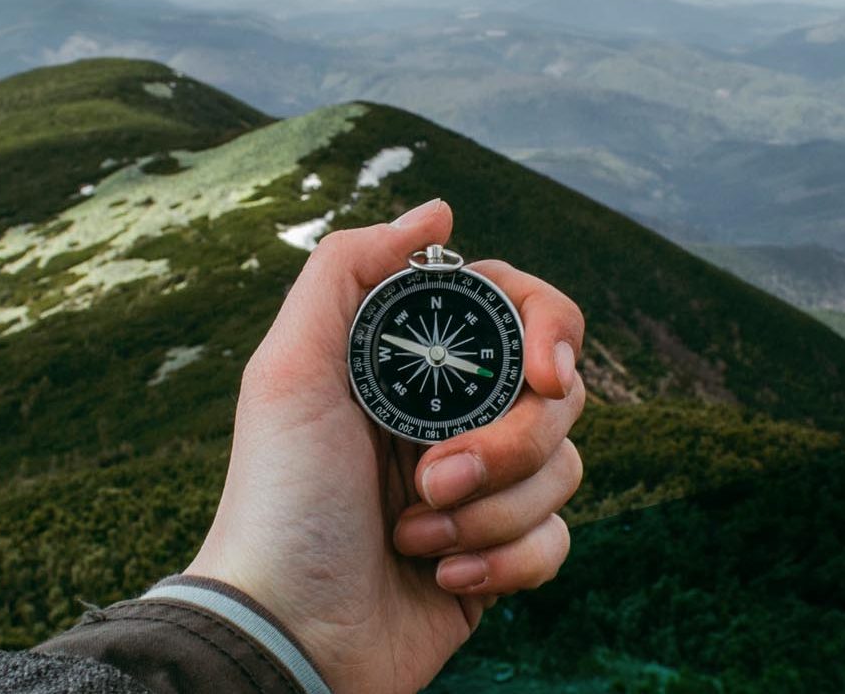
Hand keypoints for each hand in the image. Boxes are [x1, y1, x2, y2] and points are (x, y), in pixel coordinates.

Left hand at [185, 199, 586, 692]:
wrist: (286, 633)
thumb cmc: (279, 501)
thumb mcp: (289, 369)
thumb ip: (350, 269)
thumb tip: (440, 211)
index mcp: (412, 366)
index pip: (521, 314)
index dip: (550, 333)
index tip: (545, 376)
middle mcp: (453, 419)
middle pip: (558, 396)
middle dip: (506, 445)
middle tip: (433, 478)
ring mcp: (480, 491)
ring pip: (565, 470)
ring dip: (492, 511)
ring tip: (414, 536)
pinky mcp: (498, 559)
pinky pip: (558, 541)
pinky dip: (507, 561)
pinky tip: (443, 577)